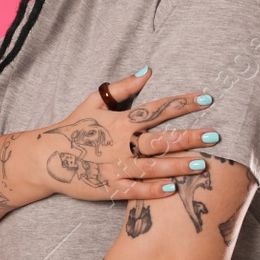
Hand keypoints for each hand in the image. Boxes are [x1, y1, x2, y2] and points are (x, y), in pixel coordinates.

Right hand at [32, 67, 218, 201]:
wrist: (44, 158)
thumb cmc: (73, 128)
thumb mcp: (94, 102)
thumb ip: (122, 88)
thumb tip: (148, 70)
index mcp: (119, 121)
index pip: (156, 109)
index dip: (182, 103)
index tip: (207, 98)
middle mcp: (120, 144)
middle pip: (159, 139)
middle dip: (188, 137)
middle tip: (214, 135)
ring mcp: (114, 167)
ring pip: (152, 166)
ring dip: (178, 165)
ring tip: (203, 164)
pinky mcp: (108, 188)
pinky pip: (134, 190)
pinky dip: (153, 190)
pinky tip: (173, 189)